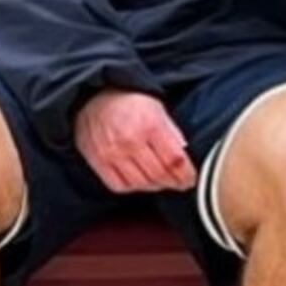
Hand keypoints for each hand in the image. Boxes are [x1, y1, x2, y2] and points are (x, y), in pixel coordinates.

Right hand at [73, 90, 194, 192]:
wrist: (94, 97)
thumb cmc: (130, 102)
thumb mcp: (158, 108)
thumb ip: (172, 133)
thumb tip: (184, 157)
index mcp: (150, 124)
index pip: (174, 160)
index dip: (187, 175)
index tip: (191, 179)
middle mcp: (130, 140)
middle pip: (159, 174)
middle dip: (174, 182)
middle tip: (180, 183)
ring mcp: (113, 153)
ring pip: (141, 184)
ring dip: (156, 186)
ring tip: (162, 181)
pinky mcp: (99, 162)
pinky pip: (120, 186)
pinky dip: (134, 188)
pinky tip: (140, 181)